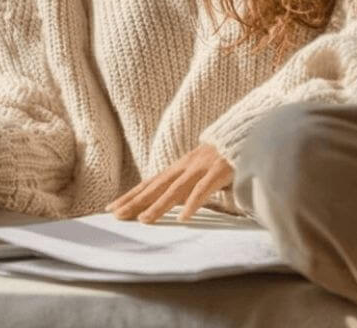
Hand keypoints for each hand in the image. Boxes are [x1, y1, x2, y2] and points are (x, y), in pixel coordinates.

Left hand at [106, 144, 232, 223]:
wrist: (243, 135)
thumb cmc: (220, 158)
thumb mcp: (197, 171)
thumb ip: (184, 186)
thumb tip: (170, 204)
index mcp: (177, 168)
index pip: (149, 183)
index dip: (130, 195)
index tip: (112, 208)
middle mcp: (184, 167)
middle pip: (155, 187)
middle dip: (135, 201)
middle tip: (117, 216)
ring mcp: (200, 168)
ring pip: (175, 190)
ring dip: (159, 205)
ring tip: (144, 220)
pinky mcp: (218, 171)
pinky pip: (203, 189)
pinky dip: (192, 203)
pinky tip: (183, 217)